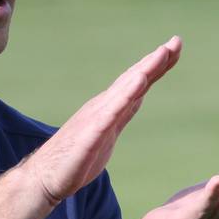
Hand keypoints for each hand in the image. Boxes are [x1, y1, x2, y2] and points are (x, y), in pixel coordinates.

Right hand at [25, 36, 182, 204]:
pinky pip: (109, 115)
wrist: (43, 177)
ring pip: (124, 91)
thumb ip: (121, 113)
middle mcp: (102, 108)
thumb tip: (137, 98)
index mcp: (109, 109)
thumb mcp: (107, 133)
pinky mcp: (89, 136)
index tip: (175, 48)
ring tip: (161, 55)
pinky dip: (124, 97)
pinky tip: (138, 85)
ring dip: (143, 72)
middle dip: (155, 61)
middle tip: (175, 41)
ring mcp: (95, 120)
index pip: (136, 83)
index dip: (156, 66)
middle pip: (133, 80)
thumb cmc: (75, 158)